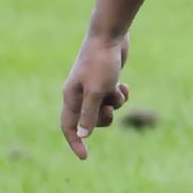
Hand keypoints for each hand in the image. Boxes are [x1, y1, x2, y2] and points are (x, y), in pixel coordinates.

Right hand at [61, 34, 130, 159]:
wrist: (110, 35)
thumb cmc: (101, 63)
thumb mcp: (97, 92)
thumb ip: (90, 114)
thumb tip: (83, 135)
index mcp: (71, 97)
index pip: (68, 126)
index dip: (75, 142)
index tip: (85, 157)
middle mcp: (79, 93)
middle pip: (90, 120)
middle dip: (104, 119)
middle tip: (110, 107)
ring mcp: (92, 86)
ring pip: (106, 108)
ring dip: (116, 104)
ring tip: (118, 90)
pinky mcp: (106, 79)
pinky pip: (114, 97)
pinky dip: (120, 94)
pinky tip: (124, 85)